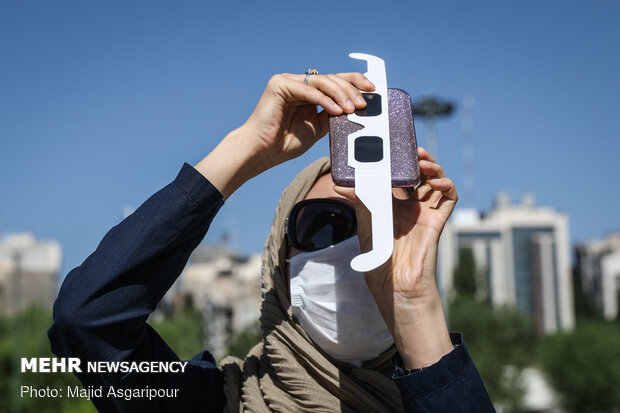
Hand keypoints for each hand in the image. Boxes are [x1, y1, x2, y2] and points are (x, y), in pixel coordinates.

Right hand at [195, 72, 373, 198]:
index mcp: (306, 92)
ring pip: (321, 82)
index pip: (334, 82)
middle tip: (363, 103)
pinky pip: (308, 90)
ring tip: (352, 108)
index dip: (353, 82)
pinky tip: (336, 110)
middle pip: (330, 78)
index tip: (371, 89)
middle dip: (350, 90)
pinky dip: (324, 100)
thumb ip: (332, 116)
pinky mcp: (280, 84)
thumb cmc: (284, 143)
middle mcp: (297, 83)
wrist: (262, 152)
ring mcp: (287, 81)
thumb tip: (355, 109)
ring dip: (340, 94)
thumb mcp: (317, 128)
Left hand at [334, 147, 456, 367]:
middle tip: (412, 149)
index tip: (393, 146)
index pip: (400, 174)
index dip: (400, 160)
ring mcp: (425, 211)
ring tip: (423, 161)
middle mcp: (411, 204)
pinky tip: (436, 182)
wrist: (394, 282)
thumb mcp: (365, 222)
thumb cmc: (378, 256)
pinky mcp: (437, 220)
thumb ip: (358, 200)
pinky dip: (446, 186)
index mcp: (393, 203)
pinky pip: (448, 198)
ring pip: (436, 181)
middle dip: (418, 159)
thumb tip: (339, 184)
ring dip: (433, 167)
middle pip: (420, 173)